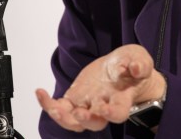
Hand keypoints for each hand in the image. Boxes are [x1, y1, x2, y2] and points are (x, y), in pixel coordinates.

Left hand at [36, 44, 165, 131]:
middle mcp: (104, 106)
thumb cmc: (131, 65)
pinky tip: (40, 93)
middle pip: (94, 123)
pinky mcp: (75, 98)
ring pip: (74, 121)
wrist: (122, 66)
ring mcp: (88, 104)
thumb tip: (136, 68)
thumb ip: (140, 64)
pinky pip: (60, 107)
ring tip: (53, 107)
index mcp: (122, 98)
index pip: (119, 113)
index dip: (111, 114)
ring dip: (62, 118)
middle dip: (85, 120)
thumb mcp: (140, 58)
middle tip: (78, 112)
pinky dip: (48, 103)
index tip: (104, 108)